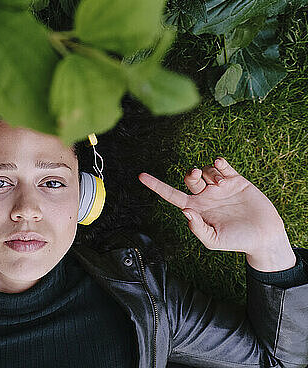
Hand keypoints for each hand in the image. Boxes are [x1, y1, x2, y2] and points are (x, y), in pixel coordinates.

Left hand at [138, 157, 295, 271]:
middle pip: (189, 179)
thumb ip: (198, 228)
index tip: (141, 176)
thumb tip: (185, 211)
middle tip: (194, 175)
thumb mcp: (214, 240)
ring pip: (205, 171)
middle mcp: (205, 196)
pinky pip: (223, 167)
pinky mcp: (236, 181)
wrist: (264, 236)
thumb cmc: (237, 241)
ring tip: (220, 184)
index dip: (156, 185)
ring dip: (208, 173)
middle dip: (189, 174)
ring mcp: (220, 187)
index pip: (171, 194)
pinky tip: (219, 163)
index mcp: (196, 208)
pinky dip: (219, 163)